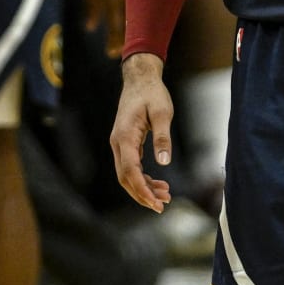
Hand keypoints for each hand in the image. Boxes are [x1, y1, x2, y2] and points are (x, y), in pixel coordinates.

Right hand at [110, 53, 174, 212]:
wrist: (140, 79)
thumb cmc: (152, 93)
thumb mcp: (162, 112)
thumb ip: (162, 137)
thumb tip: (164, 161)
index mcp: (125, 136)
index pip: (130, 170)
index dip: (142, 189)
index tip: (156, 203)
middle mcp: (118, 142)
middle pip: (125, 177)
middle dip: (142, 194)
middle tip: (162, 205)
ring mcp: (120, 143)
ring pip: (126, 174)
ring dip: (143, 187)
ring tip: (165, 195)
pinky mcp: (126, 143)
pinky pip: (130, 166)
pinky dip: (142, 178)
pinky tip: (157, 183)